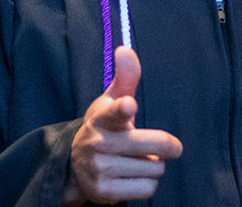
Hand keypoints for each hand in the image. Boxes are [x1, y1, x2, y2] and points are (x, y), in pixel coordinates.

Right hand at [65, 46, 182, 204]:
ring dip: (153, 165)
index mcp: (103, 116)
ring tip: (135, 160)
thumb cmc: (105, 126)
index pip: (114, 111)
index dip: (123, 108)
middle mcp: (99, 143)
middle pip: (157, 146)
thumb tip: (125, 48)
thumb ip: (125, 77)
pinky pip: (147, 189)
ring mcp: (100, 169)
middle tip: (162, 146)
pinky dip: (146, 184)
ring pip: (155, 169)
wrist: (75, 166)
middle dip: (166, 147)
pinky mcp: (104, 192)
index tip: (128, 105)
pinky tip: (130, 176)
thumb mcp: (111, 100)